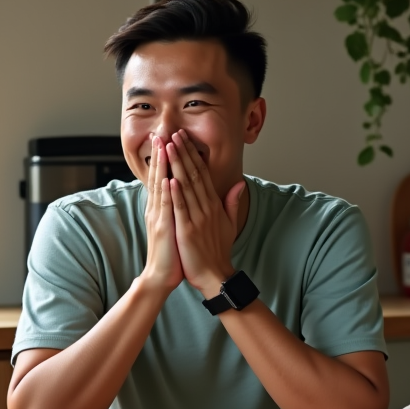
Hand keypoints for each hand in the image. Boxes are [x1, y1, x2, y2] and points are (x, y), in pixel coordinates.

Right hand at [141, 136, 183, 293]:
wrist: (160, 277)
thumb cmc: (171, 253)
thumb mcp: (176, 226)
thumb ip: (180, 209)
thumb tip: (181, 195)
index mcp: (162, 208)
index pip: (164, 178)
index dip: (166, 159)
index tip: (169, 140)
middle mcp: (157, 209)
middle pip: (159, 177)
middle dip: (161, 155)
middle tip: (162, 133)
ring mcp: (159, 218)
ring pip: (160, 187)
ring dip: (162, 167)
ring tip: (163, 147)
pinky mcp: (163, 229)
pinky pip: (165, 208)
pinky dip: (166, 192)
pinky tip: (167, 178)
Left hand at [164, 130, 243, 297]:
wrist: (214, 275)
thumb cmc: (218, 250)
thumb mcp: (229, 223)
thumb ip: (233, 202)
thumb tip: (240, 184)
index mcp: (213, 204)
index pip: (203, 174)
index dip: (193, 155)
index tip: (184, 139)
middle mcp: (206, 208)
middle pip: (194, 174)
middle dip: (183, 153)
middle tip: (174, 134)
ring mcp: (197, 218)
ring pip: (187, 187)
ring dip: (178, 166)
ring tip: (169, 147)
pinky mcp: (188, 230)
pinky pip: (181, 209)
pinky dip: (176, 194)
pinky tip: (170, 179)